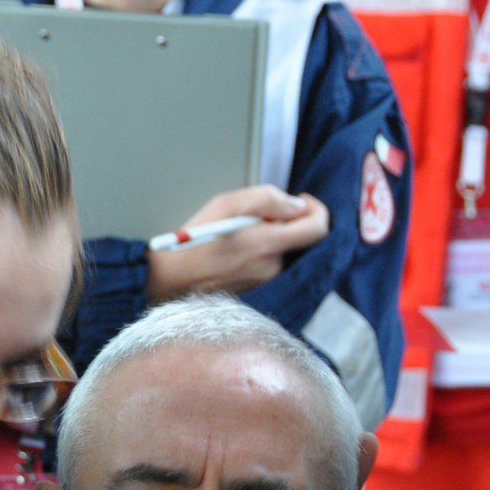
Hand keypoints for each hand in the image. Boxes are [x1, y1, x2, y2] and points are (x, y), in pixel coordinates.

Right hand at [147, 186, 328, 303]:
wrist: (171, 279)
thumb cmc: (194, 240)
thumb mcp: (226, 204)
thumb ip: (267, 199)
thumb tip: (297, 205)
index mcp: (267, 243)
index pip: (317, 228)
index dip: (317, 210)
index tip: (302, 201)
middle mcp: (273, 266)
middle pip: (303, 239)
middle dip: (289, 221)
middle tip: (263, 214)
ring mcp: (267, 281)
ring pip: (287, 251)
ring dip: (274, 237)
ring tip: (243, 233)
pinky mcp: (259, 290)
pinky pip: (273, 265)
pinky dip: (264, 253)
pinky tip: (239, 251)